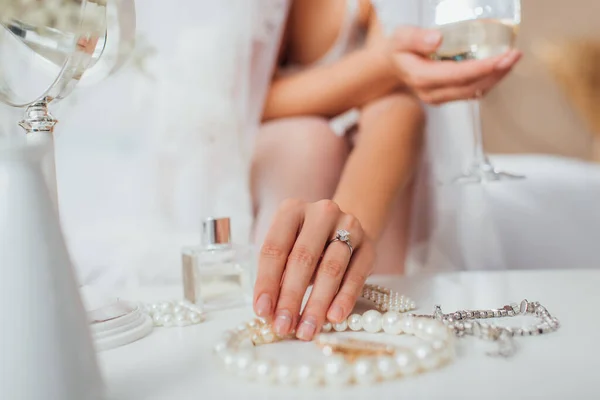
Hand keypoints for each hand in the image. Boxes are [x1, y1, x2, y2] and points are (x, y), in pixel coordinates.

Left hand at [253, 199, 374, 340]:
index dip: (266, 281)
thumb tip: (269, 312)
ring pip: (331, 269)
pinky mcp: (368, 246)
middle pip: (303, 258)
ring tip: (306, 329)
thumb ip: (277, 276)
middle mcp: (321, 213)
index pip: (274, 248)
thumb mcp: (287, 250)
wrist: (345, 228)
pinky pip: (356, 276)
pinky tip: (334, 317)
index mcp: (291, 211)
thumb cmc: (307, 244)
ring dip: (317, 304)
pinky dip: (344, 298)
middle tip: (283, 326)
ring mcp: (348, 227)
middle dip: (291, 297)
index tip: (262, 311)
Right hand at [390, 26, 521, 103]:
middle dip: (495, 73)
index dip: (480, 68)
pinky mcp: (448, 96)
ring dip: (495, 78)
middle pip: (470, 87)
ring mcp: (440, 97)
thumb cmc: (399, 48)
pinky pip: (472, 91)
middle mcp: (432, 93)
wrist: (394, 65)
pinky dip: (489, 80)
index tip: (501, 58)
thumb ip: (417, 38)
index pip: (456, 76)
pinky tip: (501, 66)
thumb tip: (438, 39)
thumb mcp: (401, 37)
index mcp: (421, 78)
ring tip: (512, 59)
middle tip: (514, 55)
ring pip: (474, 92)